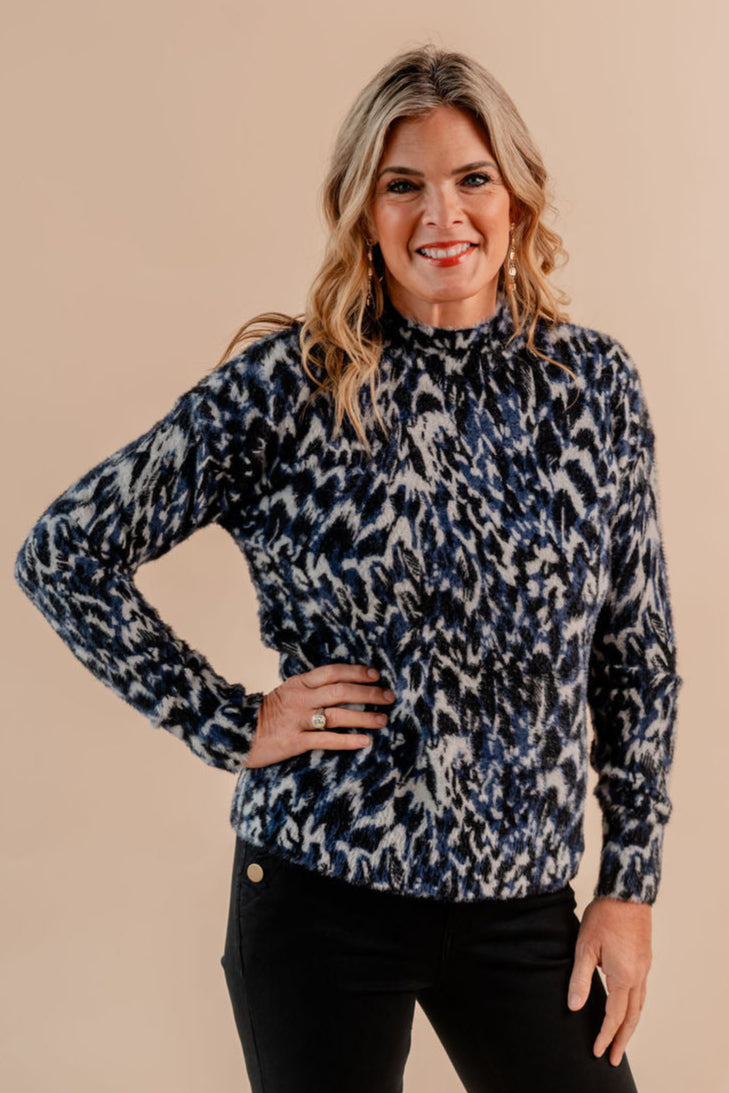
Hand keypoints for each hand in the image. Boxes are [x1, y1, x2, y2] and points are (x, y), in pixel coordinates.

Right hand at [244, 662, 395, 768]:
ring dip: (364, 717)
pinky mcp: (294, 742)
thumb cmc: (266, 714)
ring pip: (337, 715)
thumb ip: (310, 689)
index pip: (333, 672)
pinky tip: (365, 741)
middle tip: (389, 697)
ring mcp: (297, 720)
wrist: (236, 733)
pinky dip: (347, 740)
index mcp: (298, 683)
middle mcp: (300, 699)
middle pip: (340, 691)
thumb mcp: (286, 693)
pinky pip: (326, 740)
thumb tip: (342, 686)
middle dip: (369, 693)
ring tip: (383, 720)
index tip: (376, 674)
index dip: (356, 672)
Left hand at [567, 896, 651, 1066]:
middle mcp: (638, 976)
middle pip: (632, 1017)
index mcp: (623, 976)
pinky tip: (627, 1007)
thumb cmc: (604, 916)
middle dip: (621, 1040)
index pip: (614, 1016)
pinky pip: (642, 992)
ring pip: (639, 1005)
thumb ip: (580, 978)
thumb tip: (574, 1007)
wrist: (627, 892)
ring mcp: (645, 968)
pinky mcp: (645, 959)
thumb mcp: (585, 947)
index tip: (597, 1051)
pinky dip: (634, 1008)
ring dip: (630, 1026)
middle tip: (612, 1058)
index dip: (605, 1035)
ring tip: (620, 1039)